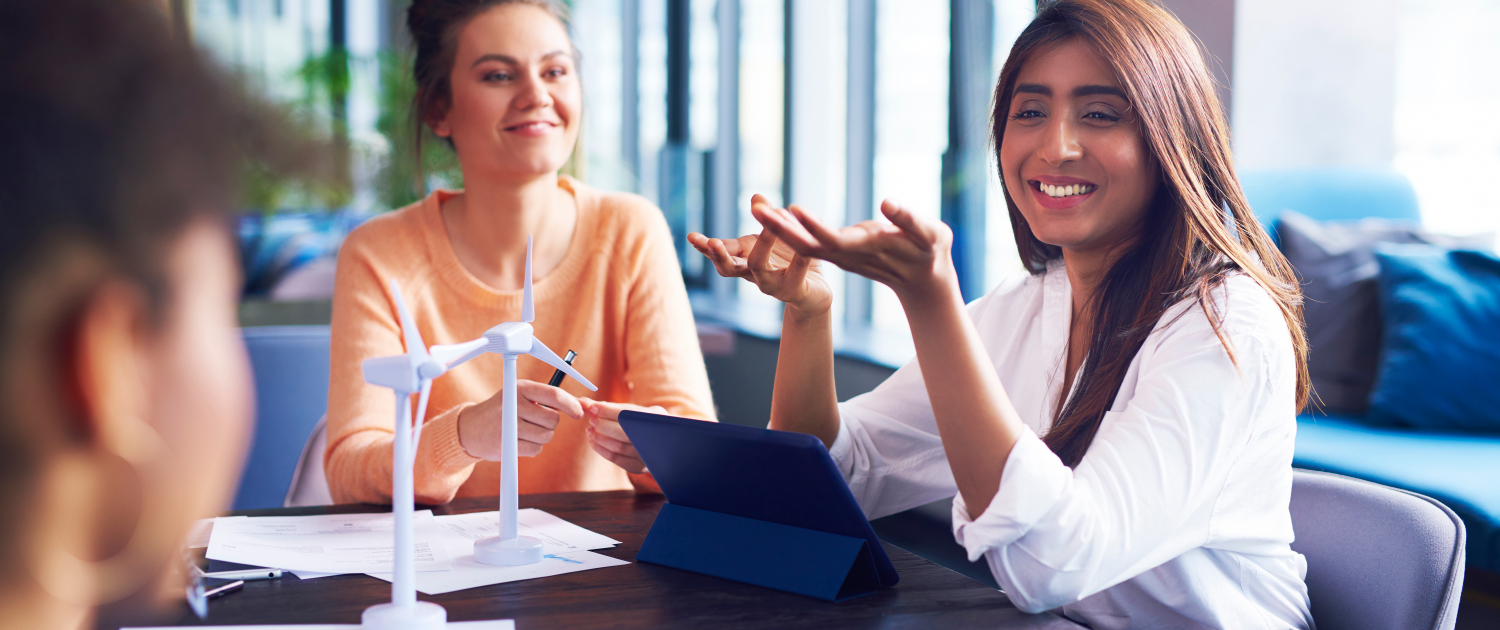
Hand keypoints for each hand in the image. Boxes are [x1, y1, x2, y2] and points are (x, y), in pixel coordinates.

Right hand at [457, 380, 582, 459]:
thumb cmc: (504, 410)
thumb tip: (581, 404)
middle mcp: (513, 405)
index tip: (579, 412)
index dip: (571, 405)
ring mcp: (509, 426)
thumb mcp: (521, 395)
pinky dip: (532, 447)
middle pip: (553, 420)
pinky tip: (518, 440)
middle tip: (536, 421)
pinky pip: (536, 449)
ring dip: (542, 436)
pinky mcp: (507, 446)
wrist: (471, 429)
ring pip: (546, 436)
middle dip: (551, 423)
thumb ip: (548, 398)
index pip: (554, 395)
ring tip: (525, 430)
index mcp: (520, 388)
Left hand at [580, 399, 663, 473]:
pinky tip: (594, 441)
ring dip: (599, 438)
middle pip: (622, 432)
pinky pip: (616, 459)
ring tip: (590, 430)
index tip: (591, 406)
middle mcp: (651, 438)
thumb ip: (611, 407)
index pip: (626, 413)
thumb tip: (584, 402)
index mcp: (654, 419)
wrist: (667, 442)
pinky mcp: (638, 467)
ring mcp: (645, 454)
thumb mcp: (636, 411)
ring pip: (617, 447)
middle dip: (602, 425)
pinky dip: (601, 450)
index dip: (606, 410)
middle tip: (591, 419)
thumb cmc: (645, 422)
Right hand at [688, 194, 832, 318]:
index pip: (720, 251)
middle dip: (719, 255)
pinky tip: (804, 248)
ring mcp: (772, 284)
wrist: (814, 293)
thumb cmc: (790, 261)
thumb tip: (756, 197)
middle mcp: (753, 274)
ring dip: (762, 247)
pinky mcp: (794, 290)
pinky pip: (794, 274)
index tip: (690, 236)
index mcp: (744, 258)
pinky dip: (799, 259)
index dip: (704, 245)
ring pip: (759, 269)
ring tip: (769, 229)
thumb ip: (767, 217)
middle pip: (728, 268)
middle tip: (712, 243)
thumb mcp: (778, 234)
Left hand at [750, 198, 955, 300]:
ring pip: (806, 244)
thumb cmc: (933, 251)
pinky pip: (810, 242)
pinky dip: (791, 228)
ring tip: (758, 208)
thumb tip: (887, 203)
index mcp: (871, 249)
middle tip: (758, 209)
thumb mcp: (932, 234)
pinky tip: (774, 213)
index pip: (837, 240)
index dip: (815, 227)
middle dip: (784, 229)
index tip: (794, 210)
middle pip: (811, 244)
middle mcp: (852, 255)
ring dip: (781, 228)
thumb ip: (909, 220)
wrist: (924, 280)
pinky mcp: (840, 252)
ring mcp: (844, 256)